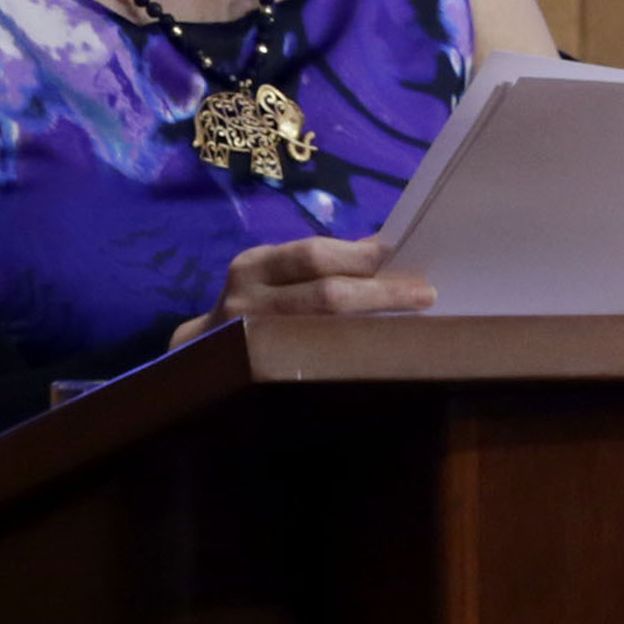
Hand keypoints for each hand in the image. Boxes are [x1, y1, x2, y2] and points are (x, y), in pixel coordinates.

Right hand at [169, 235, 435, 347]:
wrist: (200, 354)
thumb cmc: (256, 303)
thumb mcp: (274, 272)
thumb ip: (319, 262)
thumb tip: (382, 250)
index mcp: (253, 266)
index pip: (312, 255)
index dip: (359, 256)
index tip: (399, 255)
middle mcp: (246, 301)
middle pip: (323, 295)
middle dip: (378, 292)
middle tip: (422, 292)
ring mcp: (251, 342)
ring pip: (322, 331)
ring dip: (372, 321)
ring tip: (410, 316)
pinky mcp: (259, 374)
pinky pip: (314, 360)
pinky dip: (351, 349)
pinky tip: (379, 347)